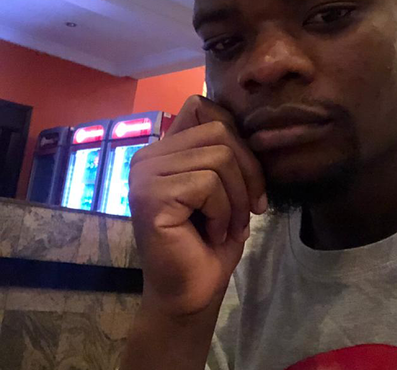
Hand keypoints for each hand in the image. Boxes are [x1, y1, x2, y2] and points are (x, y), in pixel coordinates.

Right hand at [129, 95, 266, 316]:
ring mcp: (145, 174)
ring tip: (229, 225)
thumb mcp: (227, 185)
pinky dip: (224, 213)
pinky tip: (212, 233)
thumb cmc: (212, 238)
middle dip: (248, 172)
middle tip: (249, 209)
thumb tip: (251, 126)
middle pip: (219, 130)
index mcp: (165, 148)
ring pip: (219, 157)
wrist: (193, 290)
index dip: (236, 136)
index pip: (202, 106)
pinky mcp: (150, 195)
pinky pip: (208, 184)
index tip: (247, 175)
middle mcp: (149, 155)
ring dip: (237, 199)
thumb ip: (225, 150)